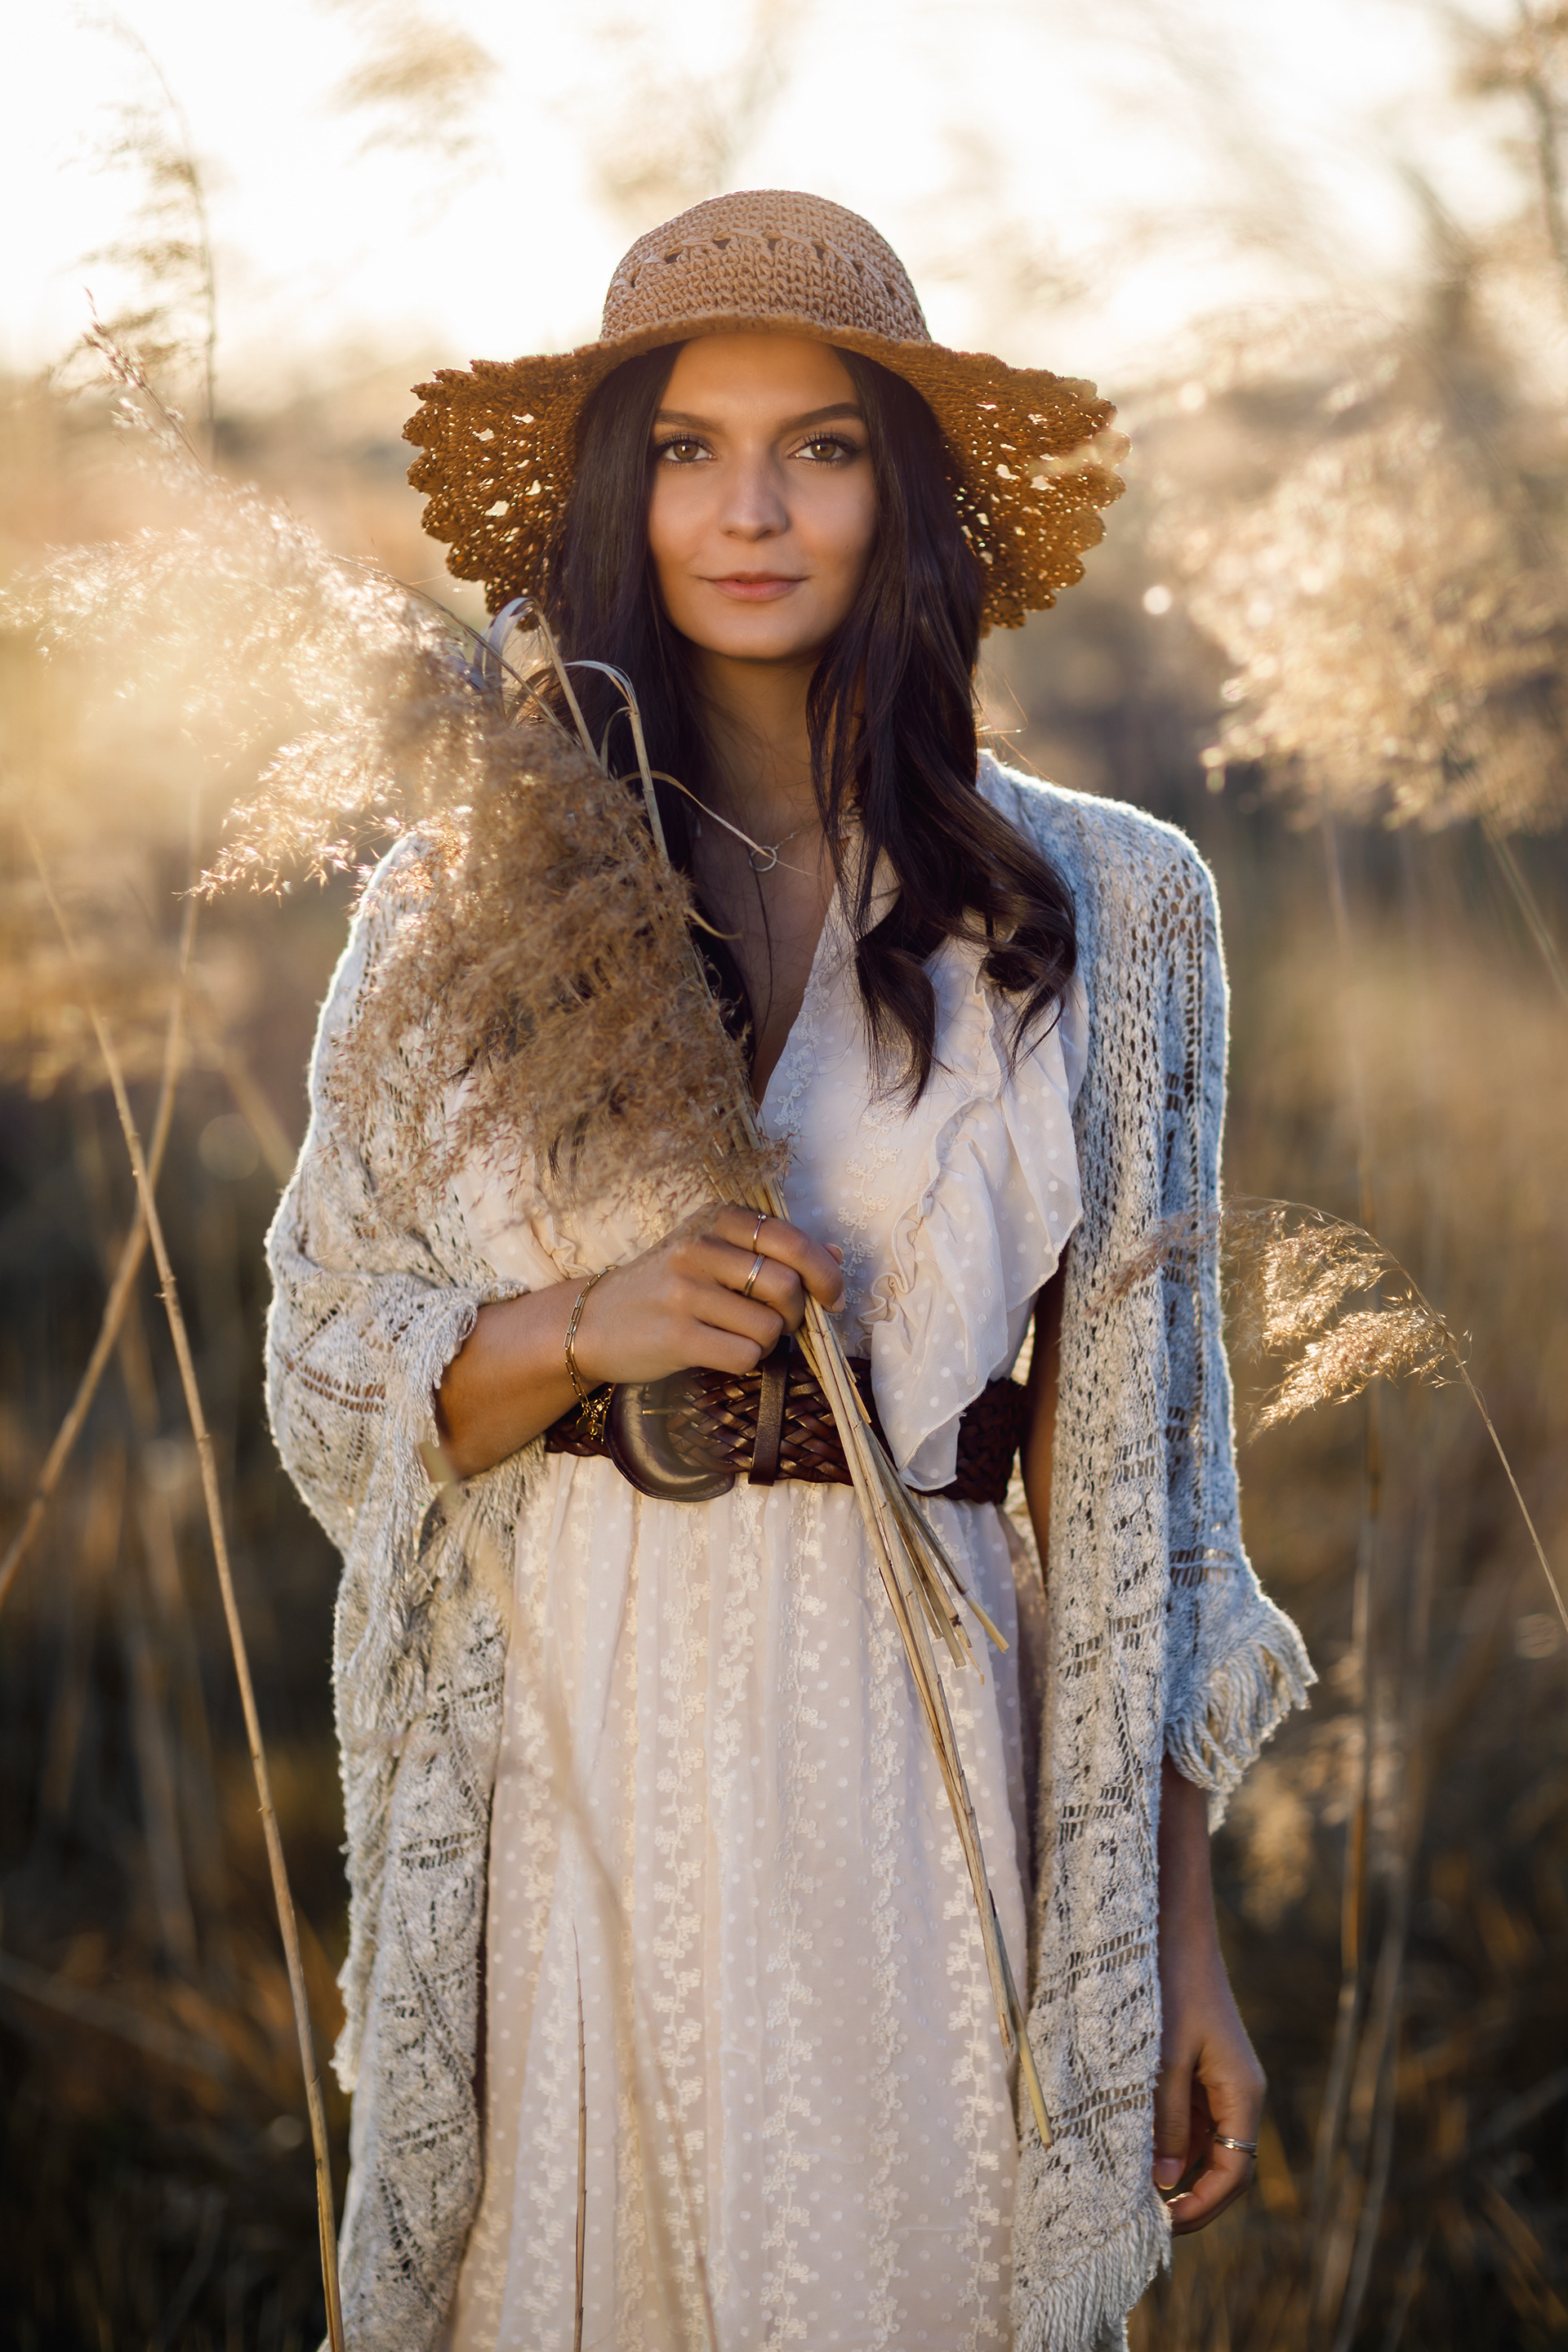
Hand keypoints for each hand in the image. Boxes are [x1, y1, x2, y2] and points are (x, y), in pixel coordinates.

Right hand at [570, 1204, 842, 1389]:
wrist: (592, 1322)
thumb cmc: (663, 1288)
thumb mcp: (712, 1254)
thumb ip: (771, 1251)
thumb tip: (836, 1253)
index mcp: (714, 1220)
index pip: (791, 1240)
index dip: (825, 1272)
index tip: (833, 1297)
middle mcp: (699, 1248)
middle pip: (787, 1286)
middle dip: (797, 1314)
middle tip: (782, 1324)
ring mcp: (685, 1291)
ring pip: (769, 1327)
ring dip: (769, 1343)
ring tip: (741, 1338)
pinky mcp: (676, 1335)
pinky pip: (745, 1356)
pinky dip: (747, 1362)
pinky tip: (722, 1353)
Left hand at [1153, 1761, 1265, 2233]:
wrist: (1167, 1919)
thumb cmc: (1165, 1982)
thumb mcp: (1160, 2055)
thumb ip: (1160, 2119)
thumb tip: (1159, 2183)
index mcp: (1241, 2092)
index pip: (1234, 2175)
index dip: (1200, 2209)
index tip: (1157, 2226)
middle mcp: (1235, 2092)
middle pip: (1218, 2166)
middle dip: (1181, 2195)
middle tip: (1132, 2216)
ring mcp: (1215, 2079)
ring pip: (1196, 2143)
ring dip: (1165, 2165)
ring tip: (1120, 2184)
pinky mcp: (1194, 2064)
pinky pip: (1182, 2116)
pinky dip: (1157, 2135)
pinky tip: (1122, 2140)